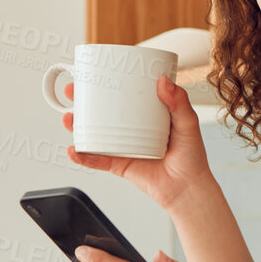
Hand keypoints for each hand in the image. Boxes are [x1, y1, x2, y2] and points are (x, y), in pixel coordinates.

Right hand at [63, 73, 212, 212]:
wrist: (188, 189)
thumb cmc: (191, 158)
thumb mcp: (188, 123)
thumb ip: (179, 102)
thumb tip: (164, 82)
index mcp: (145, 115)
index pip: (123, 95)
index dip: (106, 83)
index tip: (93, 72)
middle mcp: (131, 129)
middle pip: (101, 112)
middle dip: (82, 101)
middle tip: (72, 91)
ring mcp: (122, 147)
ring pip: (94, 134)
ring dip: (76, 126)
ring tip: (69, 118)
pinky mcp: (119, 165)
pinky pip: (97, 160)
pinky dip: (83, 156)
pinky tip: (74, 150)